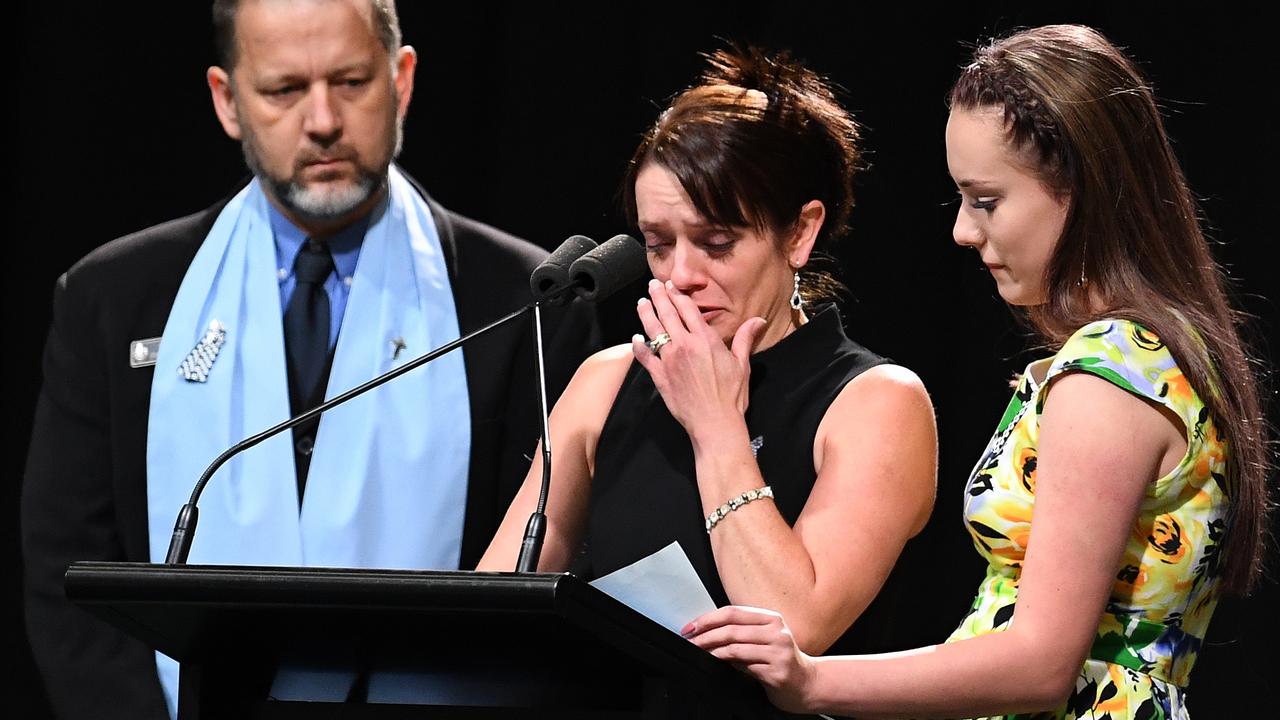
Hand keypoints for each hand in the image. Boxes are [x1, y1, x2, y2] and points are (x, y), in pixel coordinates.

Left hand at [632, 279, 766, 435]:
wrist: (715, 423)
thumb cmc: (731, 396)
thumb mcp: (742, 364)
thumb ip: (745, 339)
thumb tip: (758, 321)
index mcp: (706, 340)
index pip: (688, 309)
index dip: (677, 295)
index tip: (671, 286)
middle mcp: (685, 345)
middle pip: (667, 314)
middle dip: (658, 297)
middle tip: (652, 286)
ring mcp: (670, 360)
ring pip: (653, 330)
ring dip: (646, 314)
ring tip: (641, 303)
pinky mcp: (660, 376)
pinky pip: (645, 356)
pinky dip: (638, 345)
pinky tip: (635, 338)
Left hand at [682, 605, 817, 712]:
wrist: (809, 684)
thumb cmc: (783, 661)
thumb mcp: (765, 640)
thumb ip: (743, 633)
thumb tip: (707, 631)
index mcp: (772, 619)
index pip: (733, 612)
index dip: (708, 618)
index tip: (691, 627)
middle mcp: (777, 632)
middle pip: (732, 629)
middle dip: (705, 635)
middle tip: (690, 641)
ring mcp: (779, 652)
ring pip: (736, 647)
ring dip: (712, 651)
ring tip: (699, 652)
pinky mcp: (777, 672)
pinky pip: (745, 666)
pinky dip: (727, 664)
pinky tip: (717, 664)